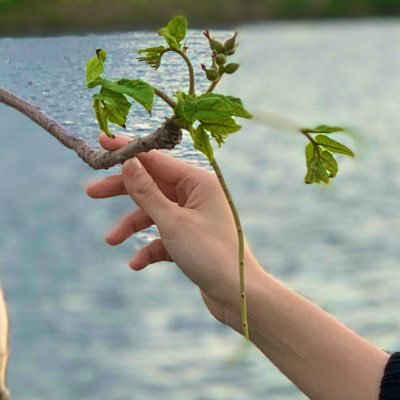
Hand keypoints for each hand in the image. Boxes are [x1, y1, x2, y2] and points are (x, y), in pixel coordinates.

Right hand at [86, 133, 262, 324]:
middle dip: (123, 191)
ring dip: (133, 226)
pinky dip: (150, 247)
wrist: (237, 295)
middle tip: (91, 191)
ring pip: (155, 213)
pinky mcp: (191, 238)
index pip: (156, 160)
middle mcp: (197, 195)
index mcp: (198, 182)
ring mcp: (194, 217)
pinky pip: (164, 236)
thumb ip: (147, 192)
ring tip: (111, 240)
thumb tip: (129, 162)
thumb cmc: (210, 254)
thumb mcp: (172, 221)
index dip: (128, 151)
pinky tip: (137, 263)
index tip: (103, 141)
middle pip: (152, 185)